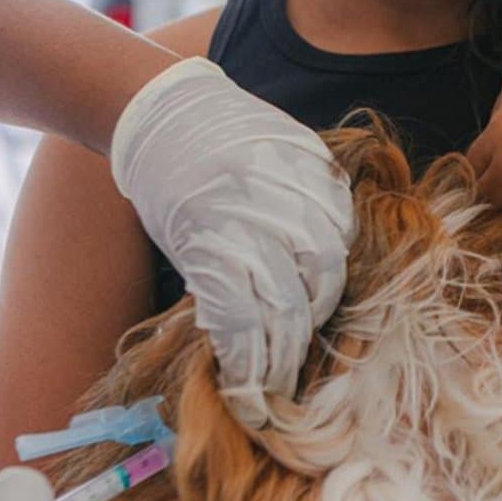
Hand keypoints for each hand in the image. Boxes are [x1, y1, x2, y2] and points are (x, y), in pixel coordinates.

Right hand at [110, 58, 355, 427]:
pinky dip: (245, 354)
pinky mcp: (205, 250)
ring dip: (283, 355)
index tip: (323, 323)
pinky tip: (244, 378)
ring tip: (277, 384)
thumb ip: (313, 201)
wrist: (161, 115)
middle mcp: (287, 202)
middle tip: (303, 360)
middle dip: (313, 327)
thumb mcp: (285, 152)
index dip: (332, 294)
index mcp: (316, 178)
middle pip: (321, 281)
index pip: (341, 250)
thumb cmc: (226, 139)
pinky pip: (237, 315)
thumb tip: (328, 269)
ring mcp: (246, 227)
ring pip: (284, 306)